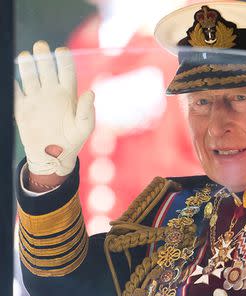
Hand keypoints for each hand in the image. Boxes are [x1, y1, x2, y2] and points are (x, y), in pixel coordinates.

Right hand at [14, 40, 94, 175]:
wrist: (53, 156)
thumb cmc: (73, 141)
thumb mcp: (84, 128)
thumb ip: (87, 111)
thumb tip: (90, 93)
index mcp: (68, 94)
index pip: (66, 71)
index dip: (64, 60)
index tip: (61, 50)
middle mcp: (51, 92)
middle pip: (46, 69)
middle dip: (44, 56)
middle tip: (41, 46)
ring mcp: (35, 98)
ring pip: (30, 76)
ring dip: (27, 66)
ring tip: (26, 56)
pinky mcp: (21, 107)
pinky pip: (15, 92)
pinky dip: (13, 84)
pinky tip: (12, 78)